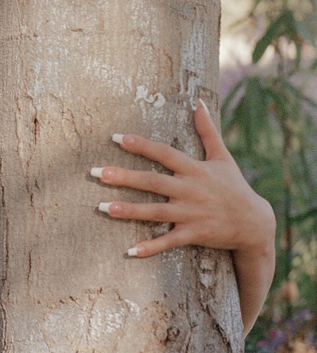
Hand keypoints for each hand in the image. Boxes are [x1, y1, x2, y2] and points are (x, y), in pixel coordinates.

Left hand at [91, 99, 275, 258]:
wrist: (255, 223)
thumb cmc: (234, 186)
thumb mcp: (222, 157)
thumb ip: (207, 130)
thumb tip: (199, 102)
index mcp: (194, 169)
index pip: (163, 153)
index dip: (141, 145)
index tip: (116, 138)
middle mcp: (190, 190)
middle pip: (153, 181)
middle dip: (124, 177)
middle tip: (97, 173)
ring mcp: (191, 214)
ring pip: (155, 212)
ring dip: (129, 210)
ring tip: (103, 207)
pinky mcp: (194, 234)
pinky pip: (169, 241)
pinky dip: (151, 247)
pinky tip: (130, 251)